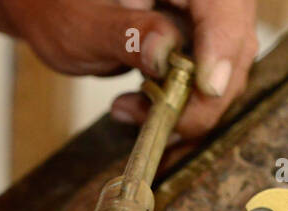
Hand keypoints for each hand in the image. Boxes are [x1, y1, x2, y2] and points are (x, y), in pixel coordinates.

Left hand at [0, 0, 257, 137]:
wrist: (52, 12)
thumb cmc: (61, 8)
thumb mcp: (85, 25)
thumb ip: (127, 35)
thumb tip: (166, 51)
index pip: (224, 7)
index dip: (222, 47)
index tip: (207, 87)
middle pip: (235, 43)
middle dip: (205, 94)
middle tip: (162, 121)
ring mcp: (203, 19)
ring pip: (227, 69)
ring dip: (190, 107)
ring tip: (131, 111)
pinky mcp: (197, 45)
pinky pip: (207, 81)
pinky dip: (182, 107)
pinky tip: (139, 110)